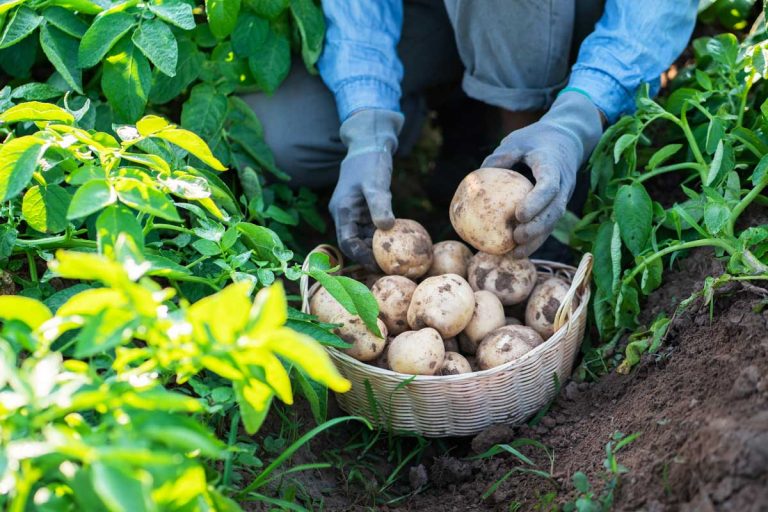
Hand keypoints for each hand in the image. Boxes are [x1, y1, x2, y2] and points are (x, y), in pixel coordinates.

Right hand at [329, 109, 403, 267]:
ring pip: (361, 239)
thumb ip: (380, 204)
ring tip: (392, 261)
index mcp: (342, 210)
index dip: (361, 256)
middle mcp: (344, 215)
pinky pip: (369, 230)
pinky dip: (379, 238)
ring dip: (374, 250)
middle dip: (368, 257)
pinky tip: (394, 244)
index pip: (347, 242)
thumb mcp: (376, 183)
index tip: (379, 265)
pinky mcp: (362, 210)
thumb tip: (386, 227)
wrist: (368, 145)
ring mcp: (353, 213)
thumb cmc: (370, 162)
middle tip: (388, 268)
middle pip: (353, 244)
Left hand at [482, 91, 602, 257]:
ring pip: (553, 222)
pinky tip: (517, 252)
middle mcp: (564, 183)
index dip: (536, 202)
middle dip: (537, 228)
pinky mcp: (559, 204)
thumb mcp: (517, 140)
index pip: (549, 186)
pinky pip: (549, 225)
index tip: (519, 215)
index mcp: (553, 164)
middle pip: (554, 210)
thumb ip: (501, 157)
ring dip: (537, 240)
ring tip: (515, 254)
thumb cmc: (536, 139)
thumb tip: (477, 179)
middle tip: (516, 238)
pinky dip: (536, 240)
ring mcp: (564, 195)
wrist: (568, 138)